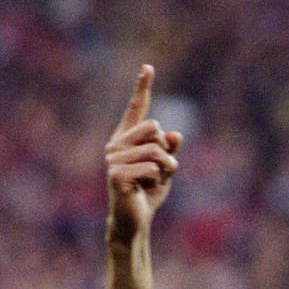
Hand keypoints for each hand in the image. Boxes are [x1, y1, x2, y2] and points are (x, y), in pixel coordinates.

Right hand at [106, 65, 182, 244]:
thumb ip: (169, 150)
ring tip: (155, 181)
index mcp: (126, 139)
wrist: (135, 221)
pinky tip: (144, 190)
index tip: (148, 67)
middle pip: (154, 126)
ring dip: (165, 168)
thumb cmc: (147, 193)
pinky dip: (157, 180)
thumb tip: (175, 135)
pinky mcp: (116, 175)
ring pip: (156, 149)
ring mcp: (113, 159)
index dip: (142, 87)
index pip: (136, 109)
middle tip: (161, 170)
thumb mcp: (164, 168)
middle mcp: (116, 144)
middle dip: (166, 150)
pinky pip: (152, 168)